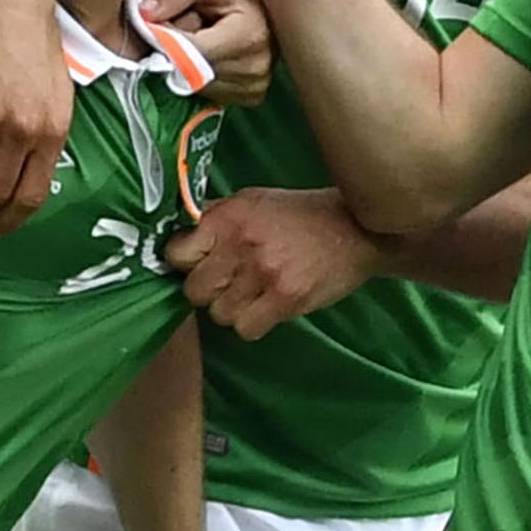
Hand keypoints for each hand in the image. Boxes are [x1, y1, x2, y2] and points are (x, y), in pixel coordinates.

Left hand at [142, 0, 271, 106]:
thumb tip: (144, 15)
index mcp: (246, 37)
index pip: (188, 54)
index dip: (165, 39)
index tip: (158, 23)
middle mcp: (254, 69)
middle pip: (188, 71)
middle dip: (177, 49)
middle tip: (191, 21)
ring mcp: (254, 86)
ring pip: (194, 84)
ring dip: (189, 64)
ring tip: (206, 36)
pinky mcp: (252, 95)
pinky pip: (210, 91)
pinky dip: (202, 75)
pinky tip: (216, 52)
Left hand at [163, 187, 377, 339]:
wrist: (353, 229)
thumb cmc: (299, 214)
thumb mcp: (253, 201)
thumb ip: (217, 216)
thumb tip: (180, 233)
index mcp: (229, 217)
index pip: (177, 252)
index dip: (184, 262)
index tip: (196, 264)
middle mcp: (241, 244)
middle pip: (195, 289)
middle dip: (208, 289)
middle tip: (228, 282)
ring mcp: (263, 273)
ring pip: (219, 313)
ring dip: (231, 309)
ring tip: (251, 293)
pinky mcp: (285, 299)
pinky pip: (245, 329)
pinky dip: (251, 323)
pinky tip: (264, 307)